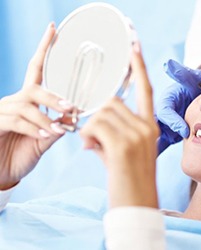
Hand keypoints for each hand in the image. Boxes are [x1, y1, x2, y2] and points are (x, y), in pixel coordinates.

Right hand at [0, 23, 72, 189]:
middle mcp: (14, 101)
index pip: (36, 69)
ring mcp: (3, 111)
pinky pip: (17, 120)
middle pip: (34, 87)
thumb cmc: (20, 155)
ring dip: (46, 117)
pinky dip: (34, 127)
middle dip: (54, 98)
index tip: (53, 29)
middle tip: (72, 108)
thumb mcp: (43, 141)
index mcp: (28, 101)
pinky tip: (45, 134)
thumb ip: (56, 127)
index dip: (43, 49)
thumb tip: (73, 116)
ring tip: (59, 129)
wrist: (0, 174)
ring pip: (27, 104)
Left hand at [79, 42, 158, 207]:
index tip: (134, 45)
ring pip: (101, 113)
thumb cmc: (130, 180)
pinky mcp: (123, 145)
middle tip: (93, 138)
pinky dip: (87, 136)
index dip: (138, 66)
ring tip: (94, 147)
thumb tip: (90, 122)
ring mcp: (137, 135)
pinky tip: (91, 150)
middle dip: (96, 115)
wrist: (138, 205)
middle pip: (111, 101)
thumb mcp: (126, 152)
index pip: (145, 89)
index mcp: (150, 126)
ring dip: (90, 128)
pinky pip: (95, 126)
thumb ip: (112, 131)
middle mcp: (146, 127)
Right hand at [155, 60, 200, 153]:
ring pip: (154, 137)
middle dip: (161, 138)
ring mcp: (164, 126)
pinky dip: (156, 153)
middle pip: (156, 126)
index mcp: (167, 101)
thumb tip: (169, 65)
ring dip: (155, 147)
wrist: (199, 98)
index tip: (184, 130)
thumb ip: (183, 73)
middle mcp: (162, 113)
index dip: (173, 121)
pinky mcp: (167, 136)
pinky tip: (149, 165)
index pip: (166, 112)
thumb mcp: (190, 80)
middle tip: (170, 153)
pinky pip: (160, 145)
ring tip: (153, 159)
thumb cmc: (193, 87)